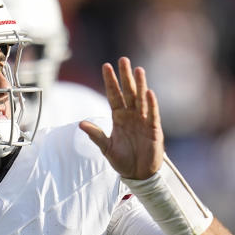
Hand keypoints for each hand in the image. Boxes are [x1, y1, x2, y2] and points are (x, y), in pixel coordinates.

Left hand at [79, 56, 163, 179]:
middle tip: (123, 60)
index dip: (110, 82)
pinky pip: (152, 114)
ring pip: (141, 99)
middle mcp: (131, 116)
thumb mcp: (105, 147)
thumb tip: (81, 123)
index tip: (106, 66)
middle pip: (128, 92)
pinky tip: (149, 92)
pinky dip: (151, 104)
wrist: (137, 174)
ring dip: (140, 85)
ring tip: (138, 69)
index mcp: (118, 118)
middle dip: (125, 77)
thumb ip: (95, 134)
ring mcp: (143, 121)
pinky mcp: (153, 129)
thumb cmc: (122, 159)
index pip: (113, 96)